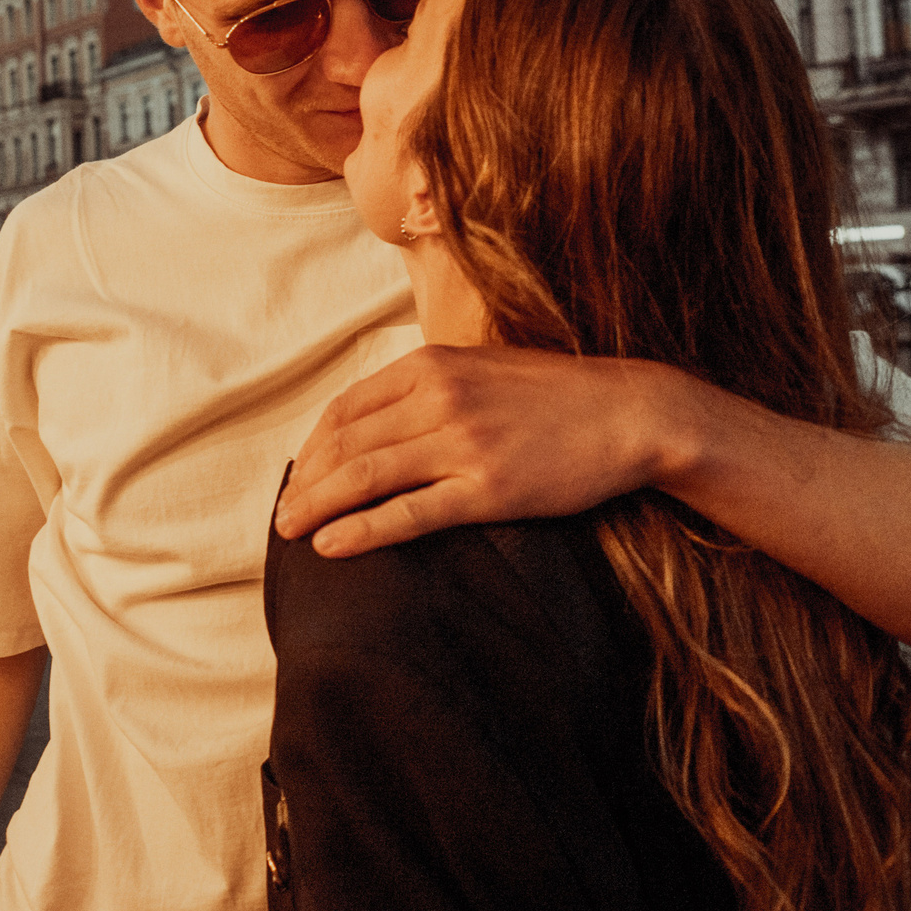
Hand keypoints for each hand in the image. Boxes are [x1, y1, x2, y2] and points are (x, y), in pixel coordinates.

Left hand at [279, 345, 671, 556]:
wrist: (629, 413)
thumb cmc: (555, 396)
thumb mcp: (482, 369)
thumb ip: (429, 387)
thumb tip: (375, 424)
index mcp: (431, 364)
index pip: (346, 409)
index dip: (312, 448)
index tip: (298, 477)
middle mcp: (439, 397)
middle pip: (345, 444)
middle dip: (304, 482)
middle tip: (281, 515)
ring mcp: (462, 442)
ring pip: (365, 477)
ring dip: (317, 506)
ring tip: (289, 532)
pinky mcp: (488, 488)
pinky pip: (409, 513)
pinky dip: (362, 530)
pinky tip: (332, 546)